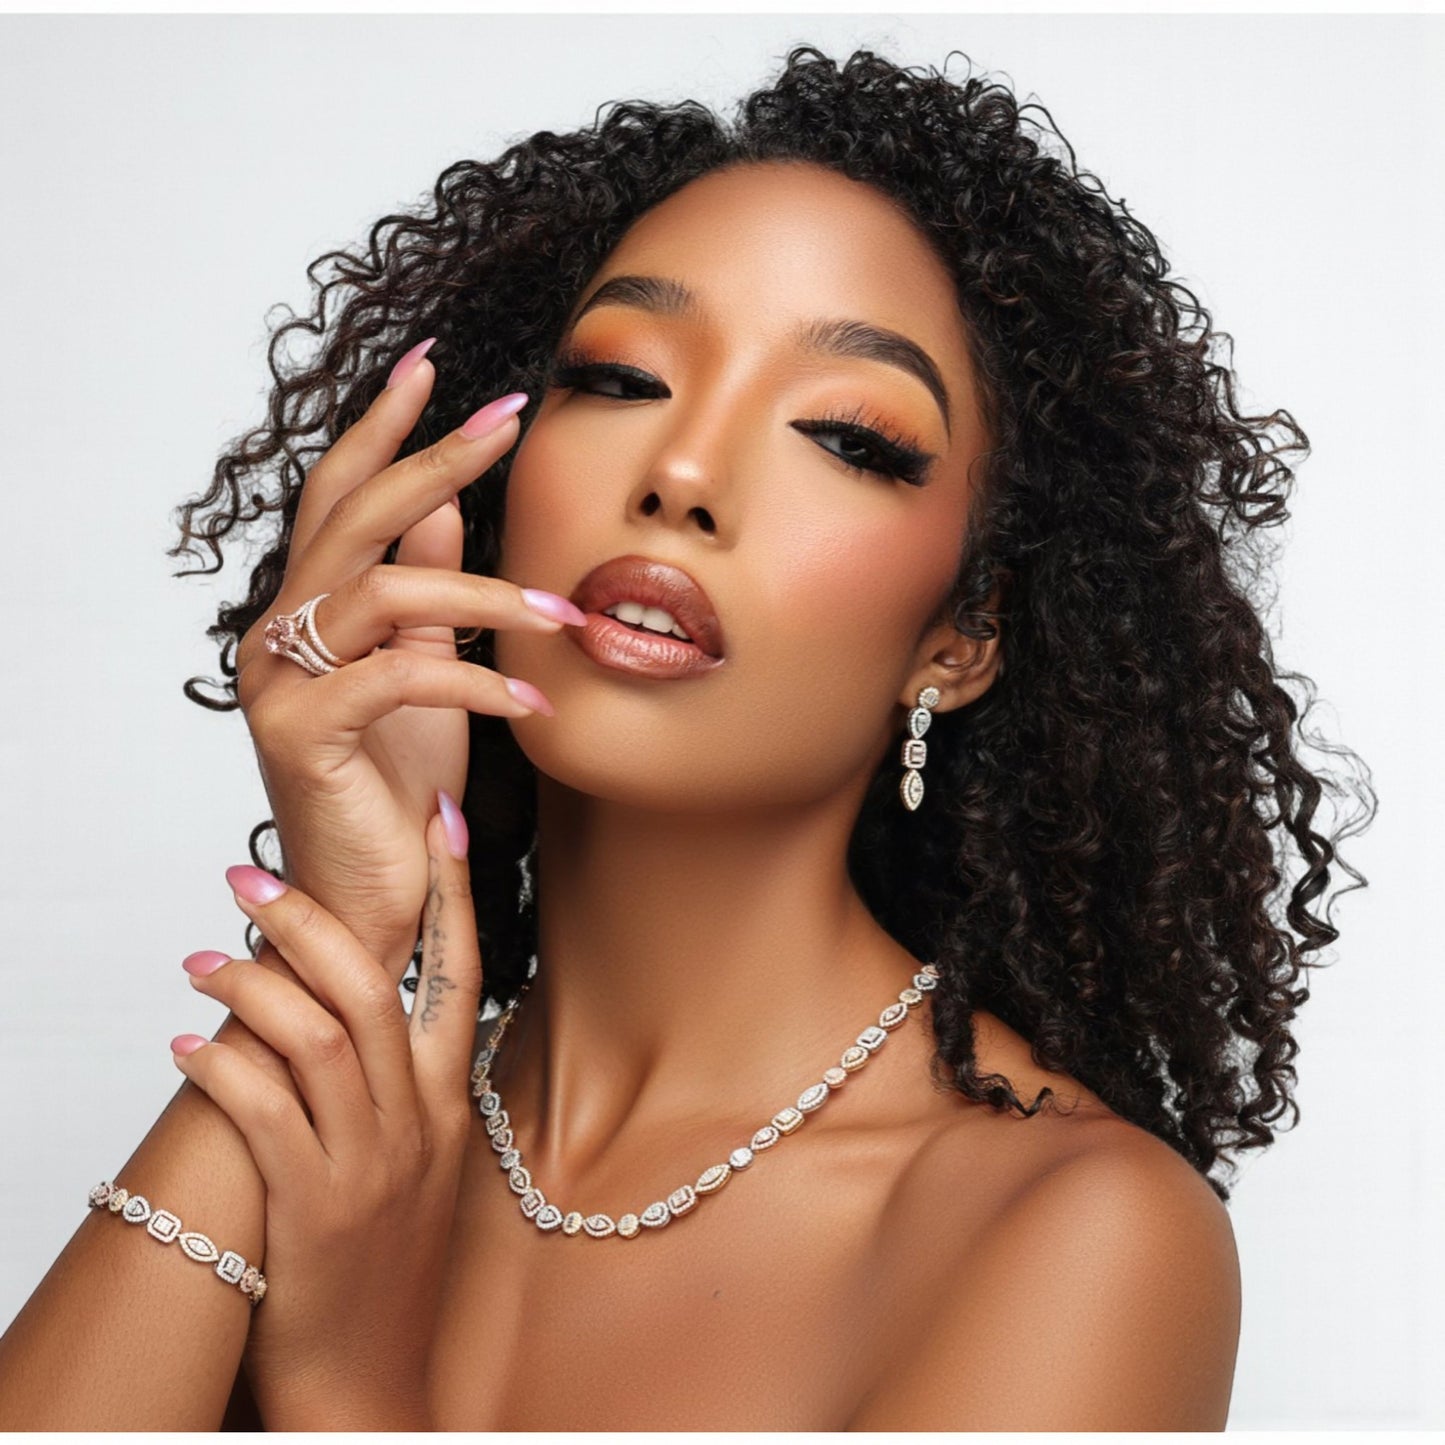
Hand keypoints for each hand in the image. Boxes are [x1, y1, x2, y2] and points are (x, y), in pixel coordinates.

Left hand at [171, 792, 483, 1428]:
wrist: (371, 1378)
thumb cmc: (386, 1262)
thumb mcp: (419, 1164)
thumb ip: (403, 1082)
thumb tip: (358, 998)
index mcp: (449, 1103)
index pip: (462, 972)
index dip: (452, 893)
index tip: (436, 821)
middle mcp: (417, 1122)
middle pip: (373, 989)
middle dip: (311, 920)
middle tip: (249, 877)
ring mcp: (368, 1165)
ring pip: (314, 1039)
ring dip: (250, 984)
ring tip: (201, 959)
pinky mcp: (311, 1208)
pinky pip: (262, 1112)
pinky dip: (220, 1065)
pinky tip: (185, 1046)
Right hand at [232, 342, 584, 977]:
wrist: (366, 890)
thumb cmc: (394, 784)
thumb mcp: (422, 669)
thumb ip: (424, 587)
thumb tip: (447, 505)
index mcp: (307, 608)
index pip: (338, 495)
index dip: (382, 428)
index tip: (433, 367)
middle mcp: (276, 631)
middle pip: (354, 517)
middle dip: (435, 460)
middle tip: (507, 419)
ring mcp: (278, 680)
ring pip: (385, 594)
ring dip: (489, 597)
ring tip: (564, 617)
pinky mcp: (301, 732)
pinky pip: (399, 676)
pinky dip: (477, 682)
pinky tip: (531, 703)